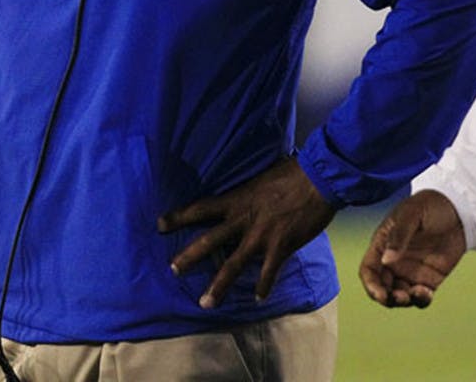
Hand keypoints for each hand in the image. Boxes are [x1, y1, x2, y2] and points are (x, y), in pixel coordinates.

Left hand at [158, 156, 335, 306]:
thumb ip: (247, 190)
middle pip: (209, 241)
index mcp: (236, 199)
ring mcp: (260, 236)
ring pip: (232, 265)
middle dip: (189, 257)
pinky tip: (259, 299)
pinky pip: (268, 273)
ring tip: (204, 303)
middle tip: (172, 269)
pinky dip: (263, 287)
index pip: (200, 209)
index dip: (179, 217)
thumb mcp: (260, 177)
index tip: (159, 224)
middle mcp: (242, 220)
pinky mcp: (280, 248)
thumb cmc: (289, 172)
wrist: (316, 180)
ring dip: (218, 286)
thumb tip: (241, 191)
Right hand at [359, 189, 465, 307]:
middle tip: (399, 298)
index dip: (370, 284)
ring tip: (415, 295)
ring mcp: (411, 272)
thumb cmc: (428, 206)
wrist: (458, 210)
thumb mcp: (411, 214)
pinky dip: (420, 300)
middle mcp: (393, 261)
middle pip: (381, 287)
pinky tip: (426, 293)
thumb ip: (399, 237)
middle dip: (386, 297)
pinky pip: (420, 297)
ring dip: (403, 301)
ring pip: (399, 295)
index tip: (379, 294)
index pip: (369, 269)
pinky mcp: (429, 279)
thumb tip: (387, 261)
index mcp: (382, 244)